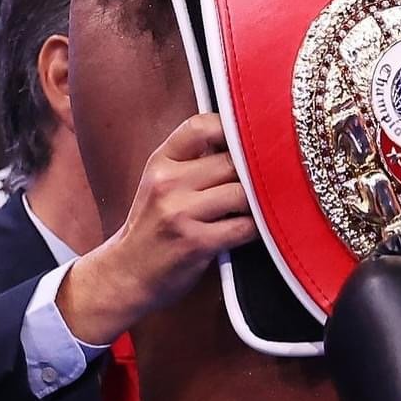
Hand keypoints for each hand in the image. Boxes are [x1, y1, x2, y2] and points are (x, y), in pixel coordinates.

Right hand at [56, 114, 255, 345]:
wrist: (126, 275)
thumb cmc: (152, 226)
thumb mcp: (160, 184)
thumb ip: (193, 160)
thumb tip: (243, 140)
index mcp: (161, 162)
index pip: (202, 126)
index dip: (233, 129)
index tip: (251, 141)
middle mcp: (168, 183)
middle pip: (232, 161)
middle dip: (256, 171)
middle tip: (274, 177)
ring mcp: (181, 213)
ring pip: (242, 193)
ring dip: (260, 201)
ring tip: (265, 205)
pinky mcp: (196, 243)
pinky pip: (244, 227)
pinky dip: (259, 227)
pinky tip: (259, 228)